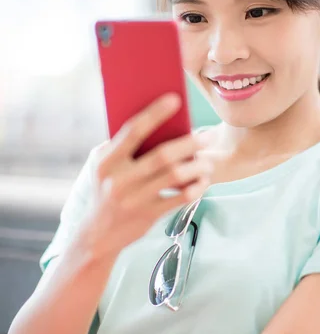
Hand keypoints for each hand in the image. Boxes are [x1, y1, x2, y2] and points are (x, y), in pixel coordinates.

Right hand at [81, 93, 212, 258]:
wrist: (98, 234)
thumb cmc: (105, 189)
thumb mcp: (102, 166)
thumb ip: (121, 146)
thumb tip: (154, 120)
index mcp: (106, 162)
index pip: (133, 131)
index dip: (155, 114)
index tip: (175, 99)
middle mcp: (119, 180)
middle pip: (162, 156)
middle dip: (188, 144)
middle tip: (207, 136)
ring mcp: (134, 200)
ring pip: (174, 177)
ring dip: (197, 167)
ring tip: (208, 161)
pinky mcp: (148, 216)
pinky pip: (179, 198)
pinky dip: (195, 188)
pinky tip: (203, 181)